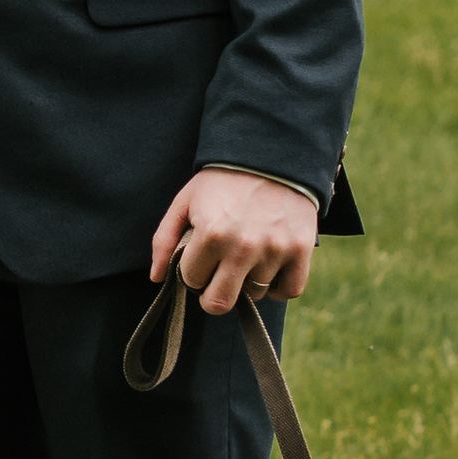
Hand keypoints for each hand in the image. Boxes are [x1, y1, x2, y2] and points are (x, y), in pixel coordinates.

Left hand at [150, 168, 317, 316]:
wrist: (272, 155)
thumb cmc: (223, 180)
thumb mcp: (186, 201)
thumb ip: (164, 239)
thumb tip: (156, 278)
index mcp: (211, 234)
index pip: (192, 280)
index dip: (193, 271)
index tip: (200, 258)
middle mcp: (243, 247)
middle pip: (219, 303)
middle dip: (212, 293)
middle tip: (217, 275)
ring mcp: (274, 250)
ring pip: (254, 295)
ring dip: (247, 283)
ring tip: (246, 258)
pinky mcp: (300, 250)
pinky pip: (289, 290)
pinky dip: (278, 288)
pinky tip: (268, 270)